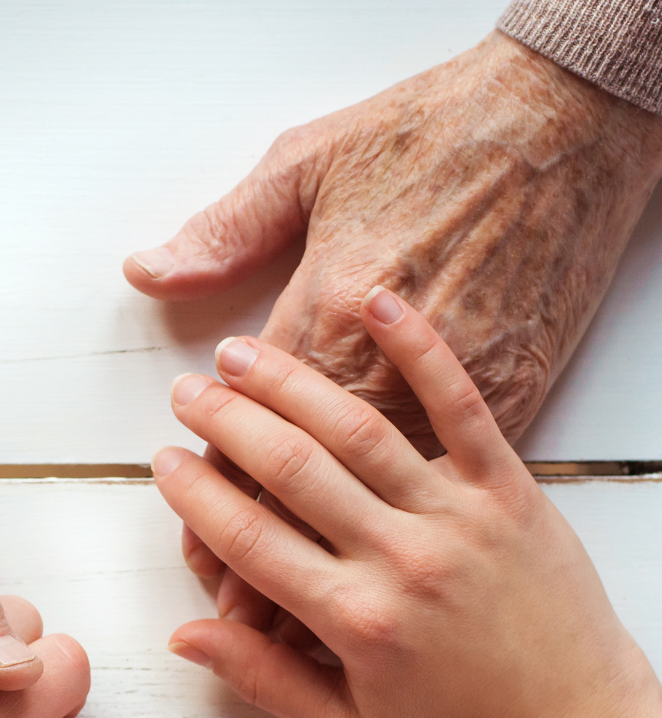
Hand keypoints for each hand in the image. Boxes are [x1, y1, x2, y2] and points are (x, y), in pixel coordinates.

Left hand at [126, 30, 661, 591]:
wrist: (571, 125)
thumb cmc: (435, 134)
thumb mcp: (313, 156)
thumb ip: (228, 226)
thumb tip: (146, 269)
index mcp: (326, 319)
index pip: (244, 434)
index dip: (206, 487)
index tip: (182, 519)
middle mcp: (383, 385)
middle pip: (282, 484)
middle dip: (232, 534)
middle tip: (201, 566)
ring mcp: (450, 420)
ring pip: (349, 515)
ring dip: (296, 559)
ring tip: (250, 592)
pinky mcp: (510, 434)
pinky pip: (424, 521)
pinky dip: (386, 544)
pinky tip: (356, 568)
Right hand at [152, 287, 659, 717]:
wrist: (571, 717)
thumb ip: (262, 678)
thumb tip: (184, 636)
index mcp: (356, 620)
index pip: (251, 540)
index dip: (198, 494)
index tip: (166, 461)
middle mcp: (401, 559)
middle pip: (292, 470)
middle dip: (227, 422)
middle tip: (187, 392)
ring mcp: (458, 514)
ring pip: (357, 431)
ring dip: (288, 384)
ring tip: (239, 353)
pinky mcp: (508, 487)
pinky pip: (460, 406)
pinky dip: (421, 349)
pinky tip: (377, 301)